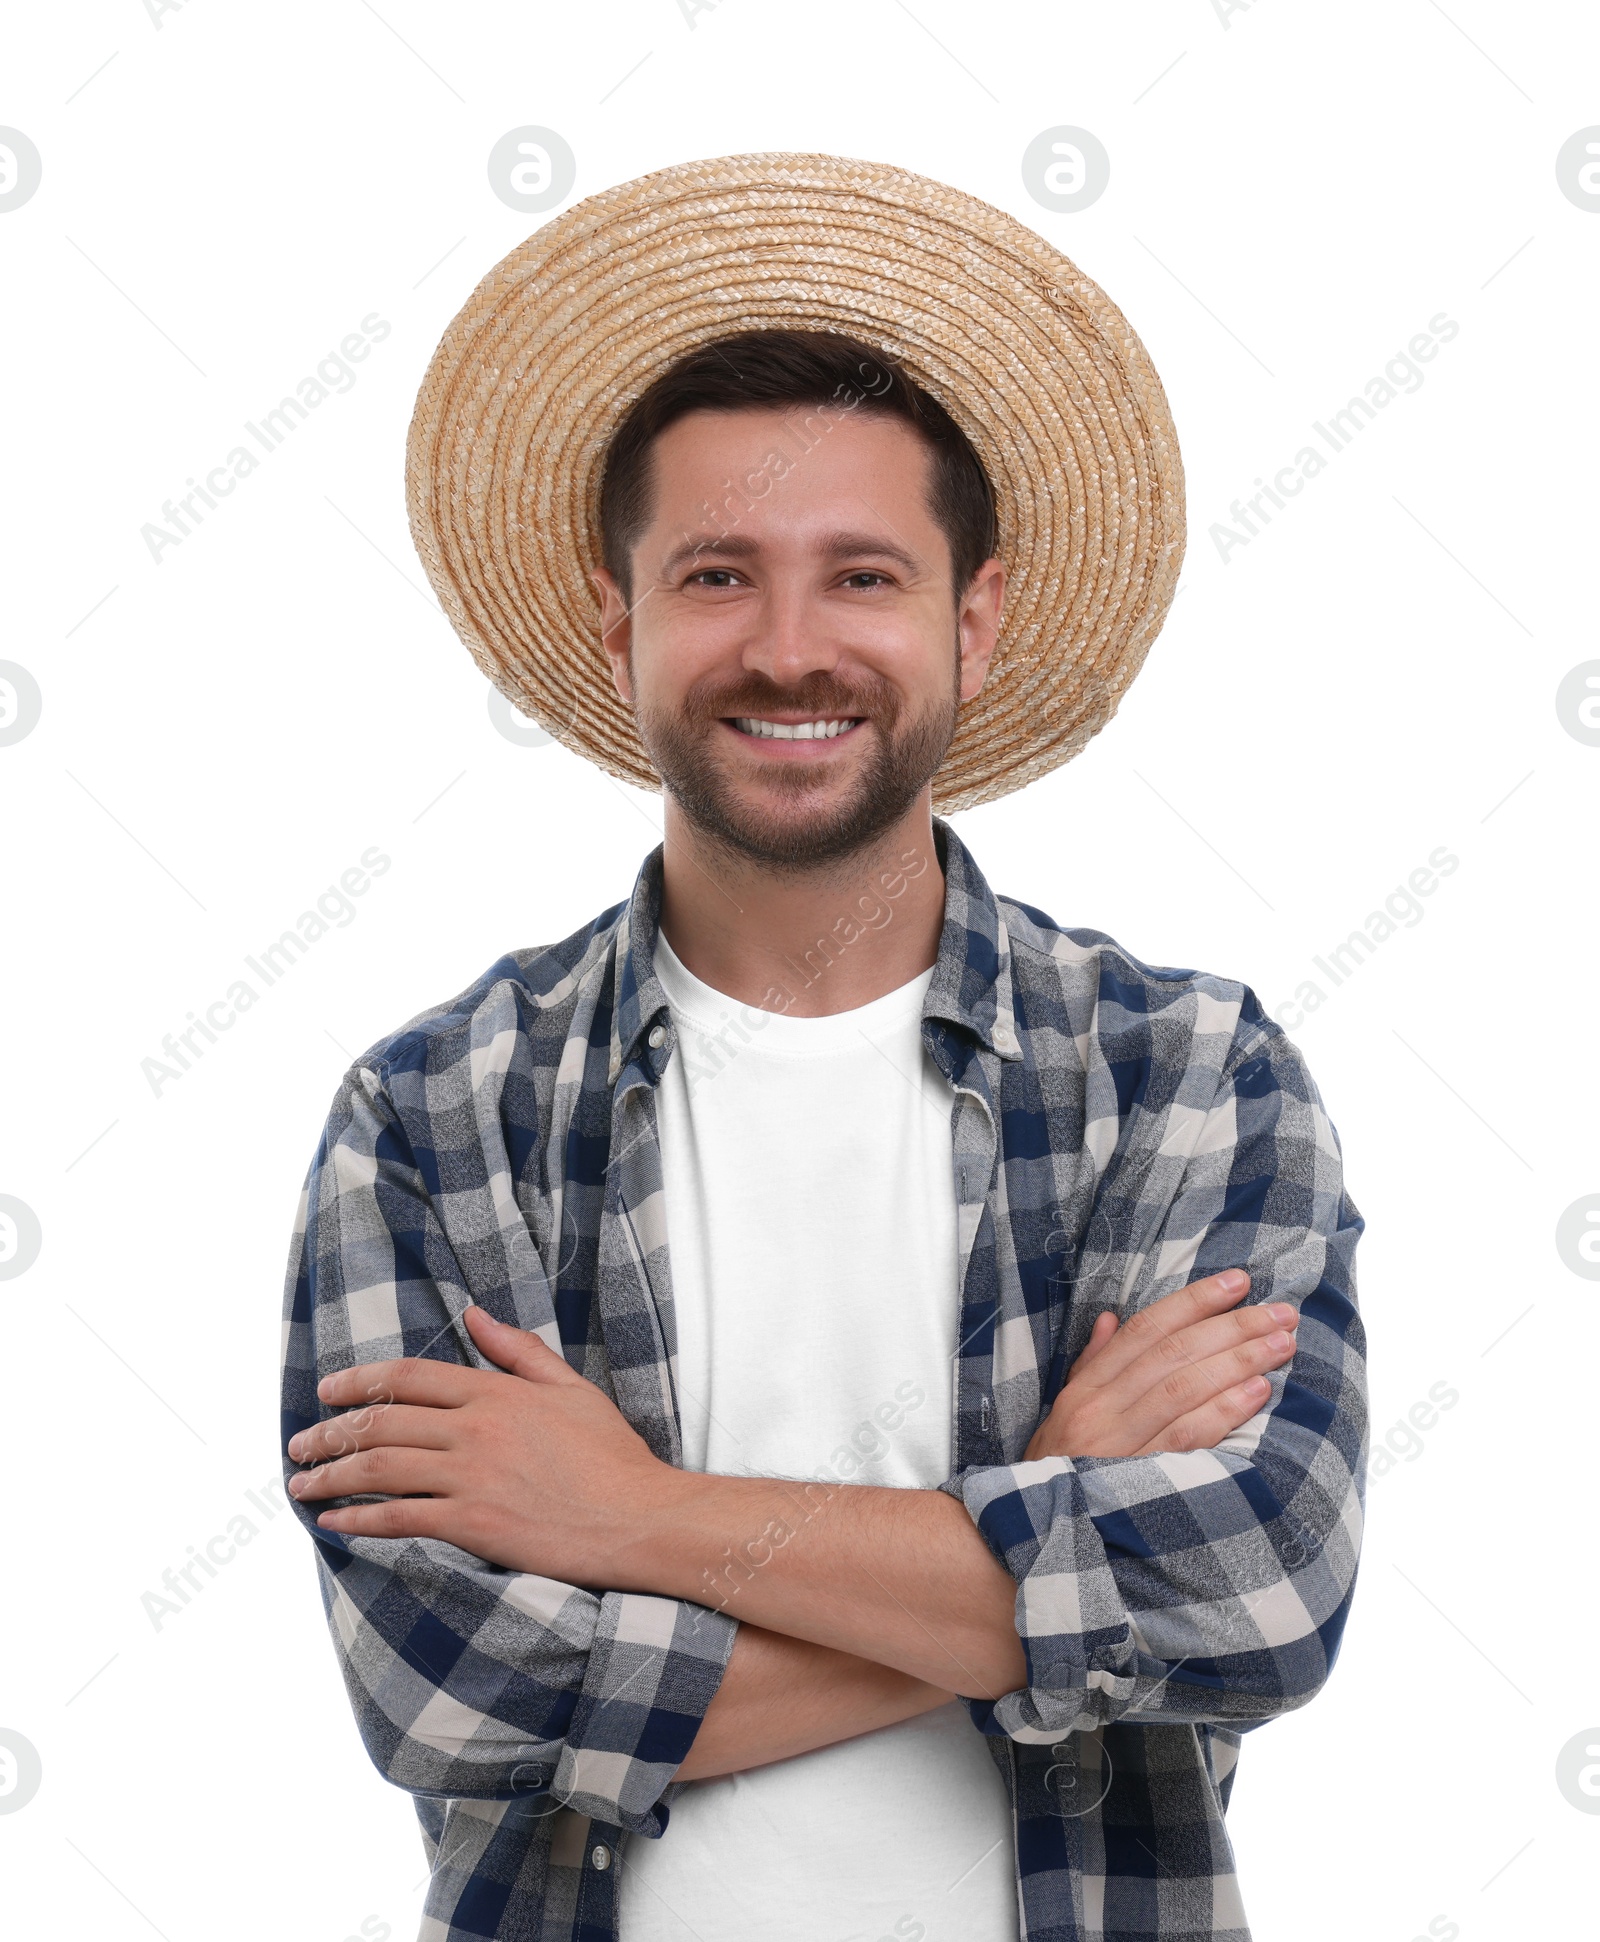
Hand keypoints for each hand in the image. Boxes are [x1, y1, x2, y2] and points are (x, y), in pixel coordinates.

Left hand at [285, 1307, 668, 1580]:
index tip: (326, 1391)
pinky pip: (398, 1518)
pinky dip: (358, 1519)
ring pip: (378, 1469)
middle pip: (381, 1422)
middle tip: (299, 1443)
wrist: (638, 1517)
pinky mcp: (472, 1524)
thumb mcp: (569, 1387)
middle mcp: (474, 1429)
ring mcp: (470, 1476)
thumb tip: (475, 1314)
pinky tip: (334, 1521)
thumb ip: (517, 1350)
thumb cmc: (611, 1455)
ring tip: (301, 1482)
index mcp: (495, 1392)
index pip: (407, 1377)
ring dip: (330, 1475)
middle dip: (330, 1432)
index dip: (357, 1381)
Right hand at [1023, 1269, 1297, 1460]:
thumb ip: (1091, 1365)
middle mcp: (1099, 1410)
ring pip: (1184, 1388)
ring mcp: (1118, 1445)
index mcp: (1085, 1389)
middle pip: (1173, 1353)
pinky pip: (1187, 1438)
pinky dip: (1224, 1411)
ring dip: (1238, 1361)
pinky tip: (1257, 1392)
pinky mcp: (1139, 1481)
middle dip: (1231, 1326)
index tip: (1237, 1282)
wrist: (1033, 1536)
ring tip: (1280, 1345)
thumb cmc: (1057, 1473)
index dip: (1194, 1301)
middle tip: (1280, 1313)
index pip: (1144, 1330)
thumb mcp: (1063, 1415)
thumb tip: (1109, 1319)